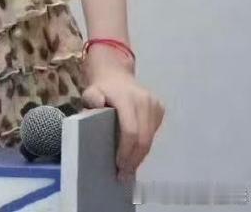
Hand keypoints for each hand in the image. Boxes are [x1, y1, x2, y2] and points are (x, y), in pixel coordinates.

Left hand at [81, 47, 165, 180]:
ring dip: (140, 155)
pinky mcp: (159, 108)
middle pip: (143, 138)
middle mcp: (144, 99)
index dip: (126, 151)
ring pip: (150, 138)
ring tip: (129, 168)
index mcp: (126, 97)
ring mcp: (154, 103)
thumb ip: (92, 99)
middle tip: (124, 175)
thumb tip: (98, 105)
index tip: (118, 166)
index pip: (131, 130)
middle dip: (134, 160)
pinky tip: (135, 151)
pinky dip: (145, 145)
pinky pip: (154, 133)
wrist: (115, 75)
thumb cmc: (101, 90)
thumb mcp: (91, 92)